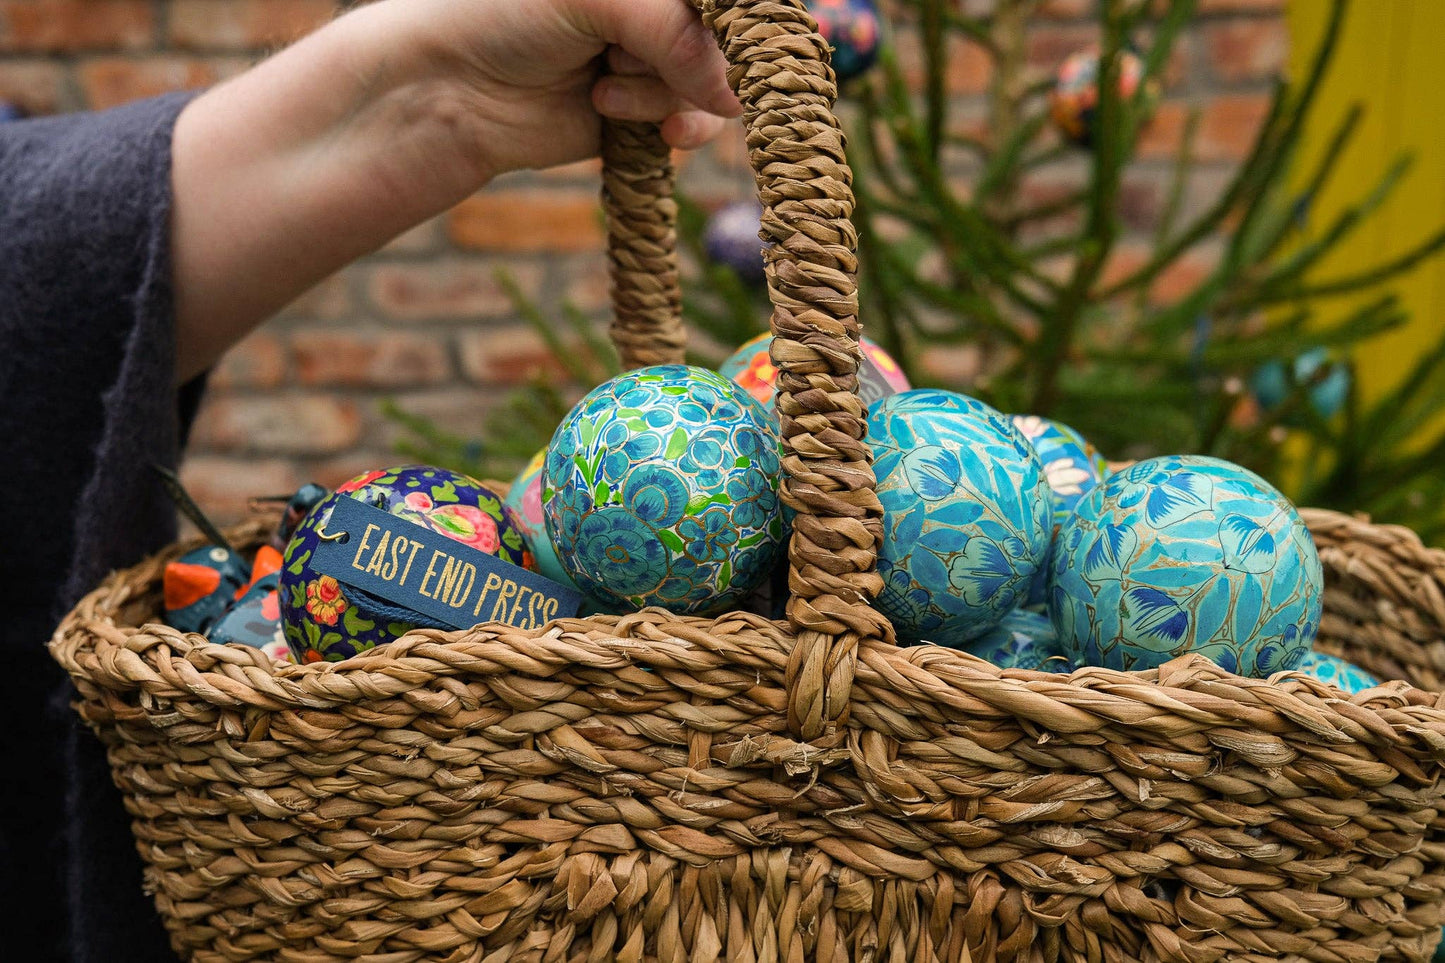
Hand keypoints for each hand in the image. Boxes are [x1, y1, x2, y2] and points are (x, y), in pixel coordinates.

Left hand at [427, 0, 741, 175]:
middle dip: (681, 57)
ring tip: (604, 91)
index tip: (713, 38)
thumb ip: (674, 33)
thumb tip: (737, 97)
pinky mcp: (648, 108)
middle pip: (724, 39)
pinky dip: (683, 129)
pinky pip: (699, 121)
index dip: (730, 20)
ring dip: (663, 94)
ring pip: (713, 82)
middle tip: (617, 56)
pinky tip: (659, 133)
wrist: (450, 90)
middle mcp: (655, 9)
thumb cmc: (504, 16)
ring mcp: (655, 56)